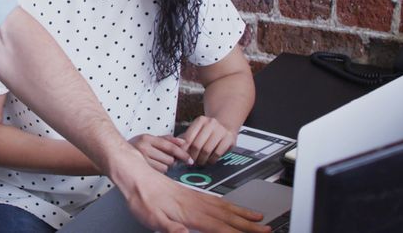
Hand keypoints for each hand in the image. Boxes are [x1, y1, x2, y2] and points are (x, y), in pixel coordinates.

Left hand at [120, 168, 268, 232]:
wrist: (135, 176)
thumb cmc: (141, 198)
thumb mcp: (152, 218)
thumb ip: (171, 229)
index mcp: (189, 213)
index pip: (219, 227)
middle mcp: (195, 204)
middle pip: (227, 216)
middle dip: (248, 224)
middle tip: (267, 228)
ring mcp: (194, 197)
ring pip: (224, 206)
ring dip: (242, 213)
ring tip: (258, 217)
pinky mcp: (189, 193)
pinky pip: (215, 200)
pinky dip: (228, 204)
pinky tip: (231, 207)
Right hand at [129, 134, 193, 171]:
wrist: (116, 154)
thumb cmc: (136, 147)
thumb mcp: (150, 139)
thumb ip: (168, 139)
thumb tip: (184, 142)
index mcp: (147, 138)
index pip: (170, 146)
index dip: (182, 154)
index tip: (190, 160)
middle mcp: (143, 148)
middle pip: (169, 159)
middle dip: (171, 161)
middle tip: (165, 159)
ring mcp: (141, 160)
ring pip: (165, 168)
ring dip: (165, 167)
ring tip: (155, 162)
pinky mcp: (141, 171)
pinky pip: (158, 173)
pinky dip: (159, 171)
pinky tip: (152, 167)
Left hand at [179, 116, 237, 165]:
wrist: (226, 127)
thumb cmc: (208, 131)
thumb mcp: (196, 131)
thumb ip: (185, 138)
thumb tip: (175, 149)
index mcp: (200, 120)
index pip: (188, 137)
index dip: (184, 150)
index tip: (182, 156)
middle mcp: (211, 123)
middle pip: (197, 145)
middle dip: (193, 156)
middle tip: (191, 161)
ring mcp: (221, 130)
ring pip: (207, 150)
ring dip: (202, 159)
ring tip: (200, 162)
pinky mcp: (229, 138)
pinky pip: (217, 153)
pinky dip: (212, 160)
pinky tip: (210, 160)